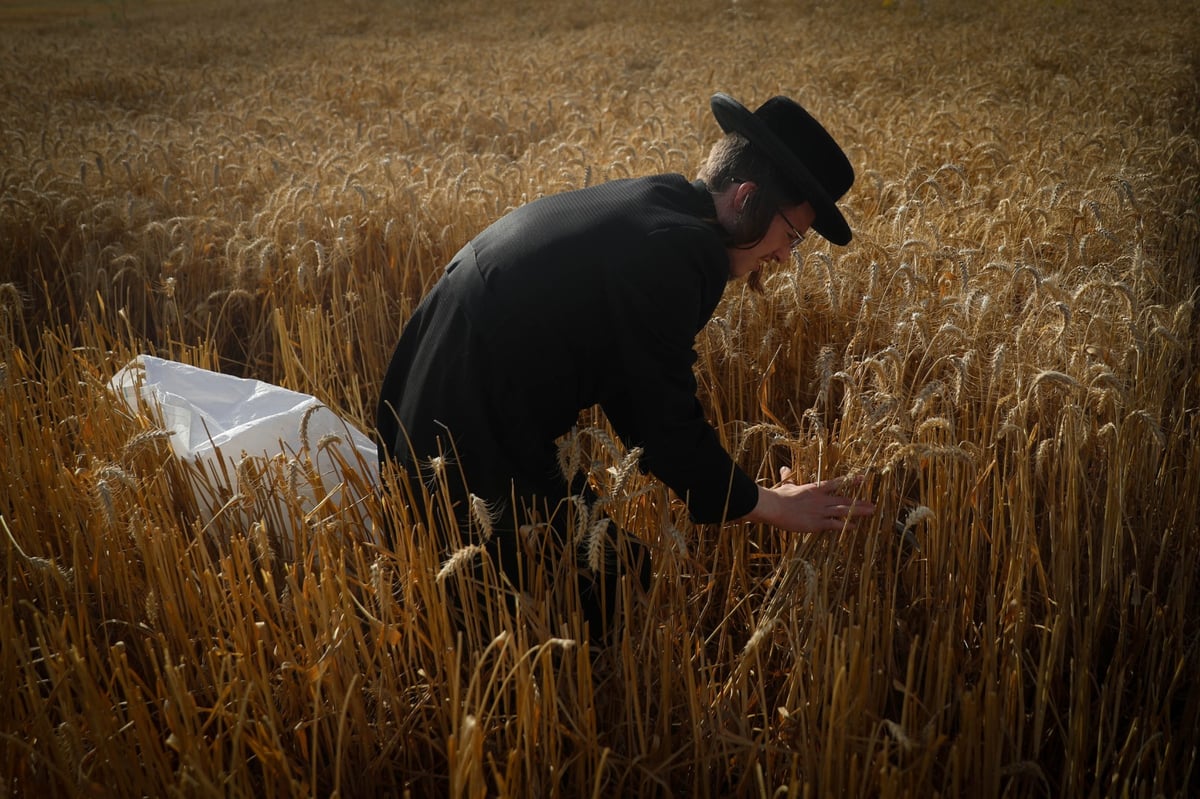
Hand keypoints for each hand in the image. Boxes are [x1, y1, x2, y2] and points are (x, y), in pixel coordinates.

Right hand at [742, 467, 875, 531]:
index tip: (864, 479)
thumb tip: (784, 468)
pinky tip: (854, 527)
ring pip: (843, 511)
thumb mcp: (786, 485)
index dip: (851, 481)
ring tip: (870, 512)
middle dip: (860, 502)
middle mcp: (821, 499)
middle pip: (845, 499)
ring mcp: (820, 511)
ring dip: (858, 512)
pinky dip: (845, 525)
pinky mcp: (816, 523)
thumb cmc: (779, 496)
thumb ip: (788, 476)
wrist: (774, 507)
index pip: (837, 483)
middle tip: (873, 504)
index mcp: (815, 489)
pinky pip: (834, 524)